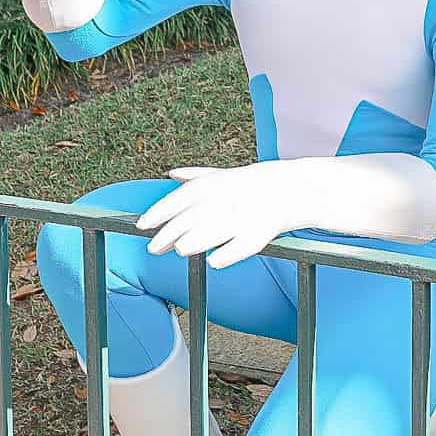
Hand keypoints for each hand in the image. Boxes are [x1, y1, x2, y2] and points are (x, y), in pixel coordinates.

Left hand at [137, 164, 308, 268]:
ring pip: (217, 229)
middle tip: (153, 248)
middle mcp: (228, 196)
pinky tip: (214, 262)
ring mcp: (246, 213)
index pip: (182, 196)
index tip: (141, 224)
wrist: (293, 188)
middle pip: (195, 215)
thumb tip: (172, 174)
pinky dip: (228, 253)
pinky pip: (244, 245)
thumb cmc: (252, 184)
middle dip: (172, 231)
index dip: (160, 210)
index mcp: (216, 183)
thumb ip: (197, 176)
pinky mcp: (263, 231)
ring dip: (197, 240)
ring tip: (180, 250)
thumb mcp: (224, 175)